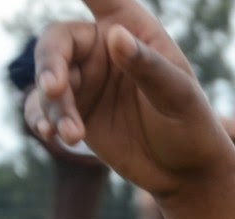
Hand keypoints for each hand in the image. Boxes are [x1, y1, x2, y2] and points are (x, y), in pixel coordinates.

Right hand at [32, 0, 234, 199]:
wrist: (185, 173)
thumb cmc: (192, 125)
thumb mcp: (178, 97)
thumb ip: (149, 67)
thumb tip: (116, 37)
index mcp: (131, 28)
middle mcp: (102, 47)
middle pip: (58, 41)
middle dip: (50, 64)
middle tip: (54, 90)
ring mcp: (85, 78)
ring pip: (49, 78)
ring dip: (53, 105)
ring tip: (73, 134)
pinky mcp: (75, 110)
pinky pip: (44, 107)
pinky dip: (42, 118)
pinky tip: (50, 133)